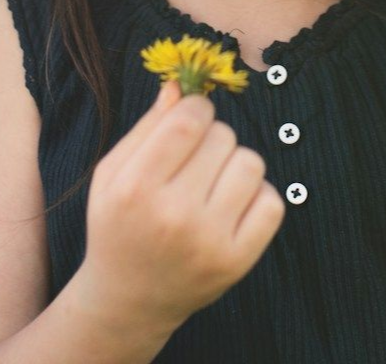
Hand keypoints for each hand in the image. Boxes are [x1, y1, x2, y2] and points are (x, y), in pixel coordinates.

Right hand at [70, 82, 284, 338]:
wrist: (130, 300)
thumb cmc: (119, 225)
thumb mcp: (112, 174)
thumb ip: (147, 127)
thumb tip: (180, 85)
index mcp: (136, 188)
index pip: (188, 121)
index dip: (196, 108)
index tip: (192, 118)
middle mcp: (174, 216)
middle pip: (223, 136)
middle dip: (212, 136)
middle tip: (194, 161)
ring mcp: (209, 242)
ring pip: (251, 163)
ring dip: (235, 163)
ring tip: (213, 181)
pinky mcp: (237, 262)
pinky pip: (272, 201)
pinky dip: (257, 196)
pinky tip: (231, 205)